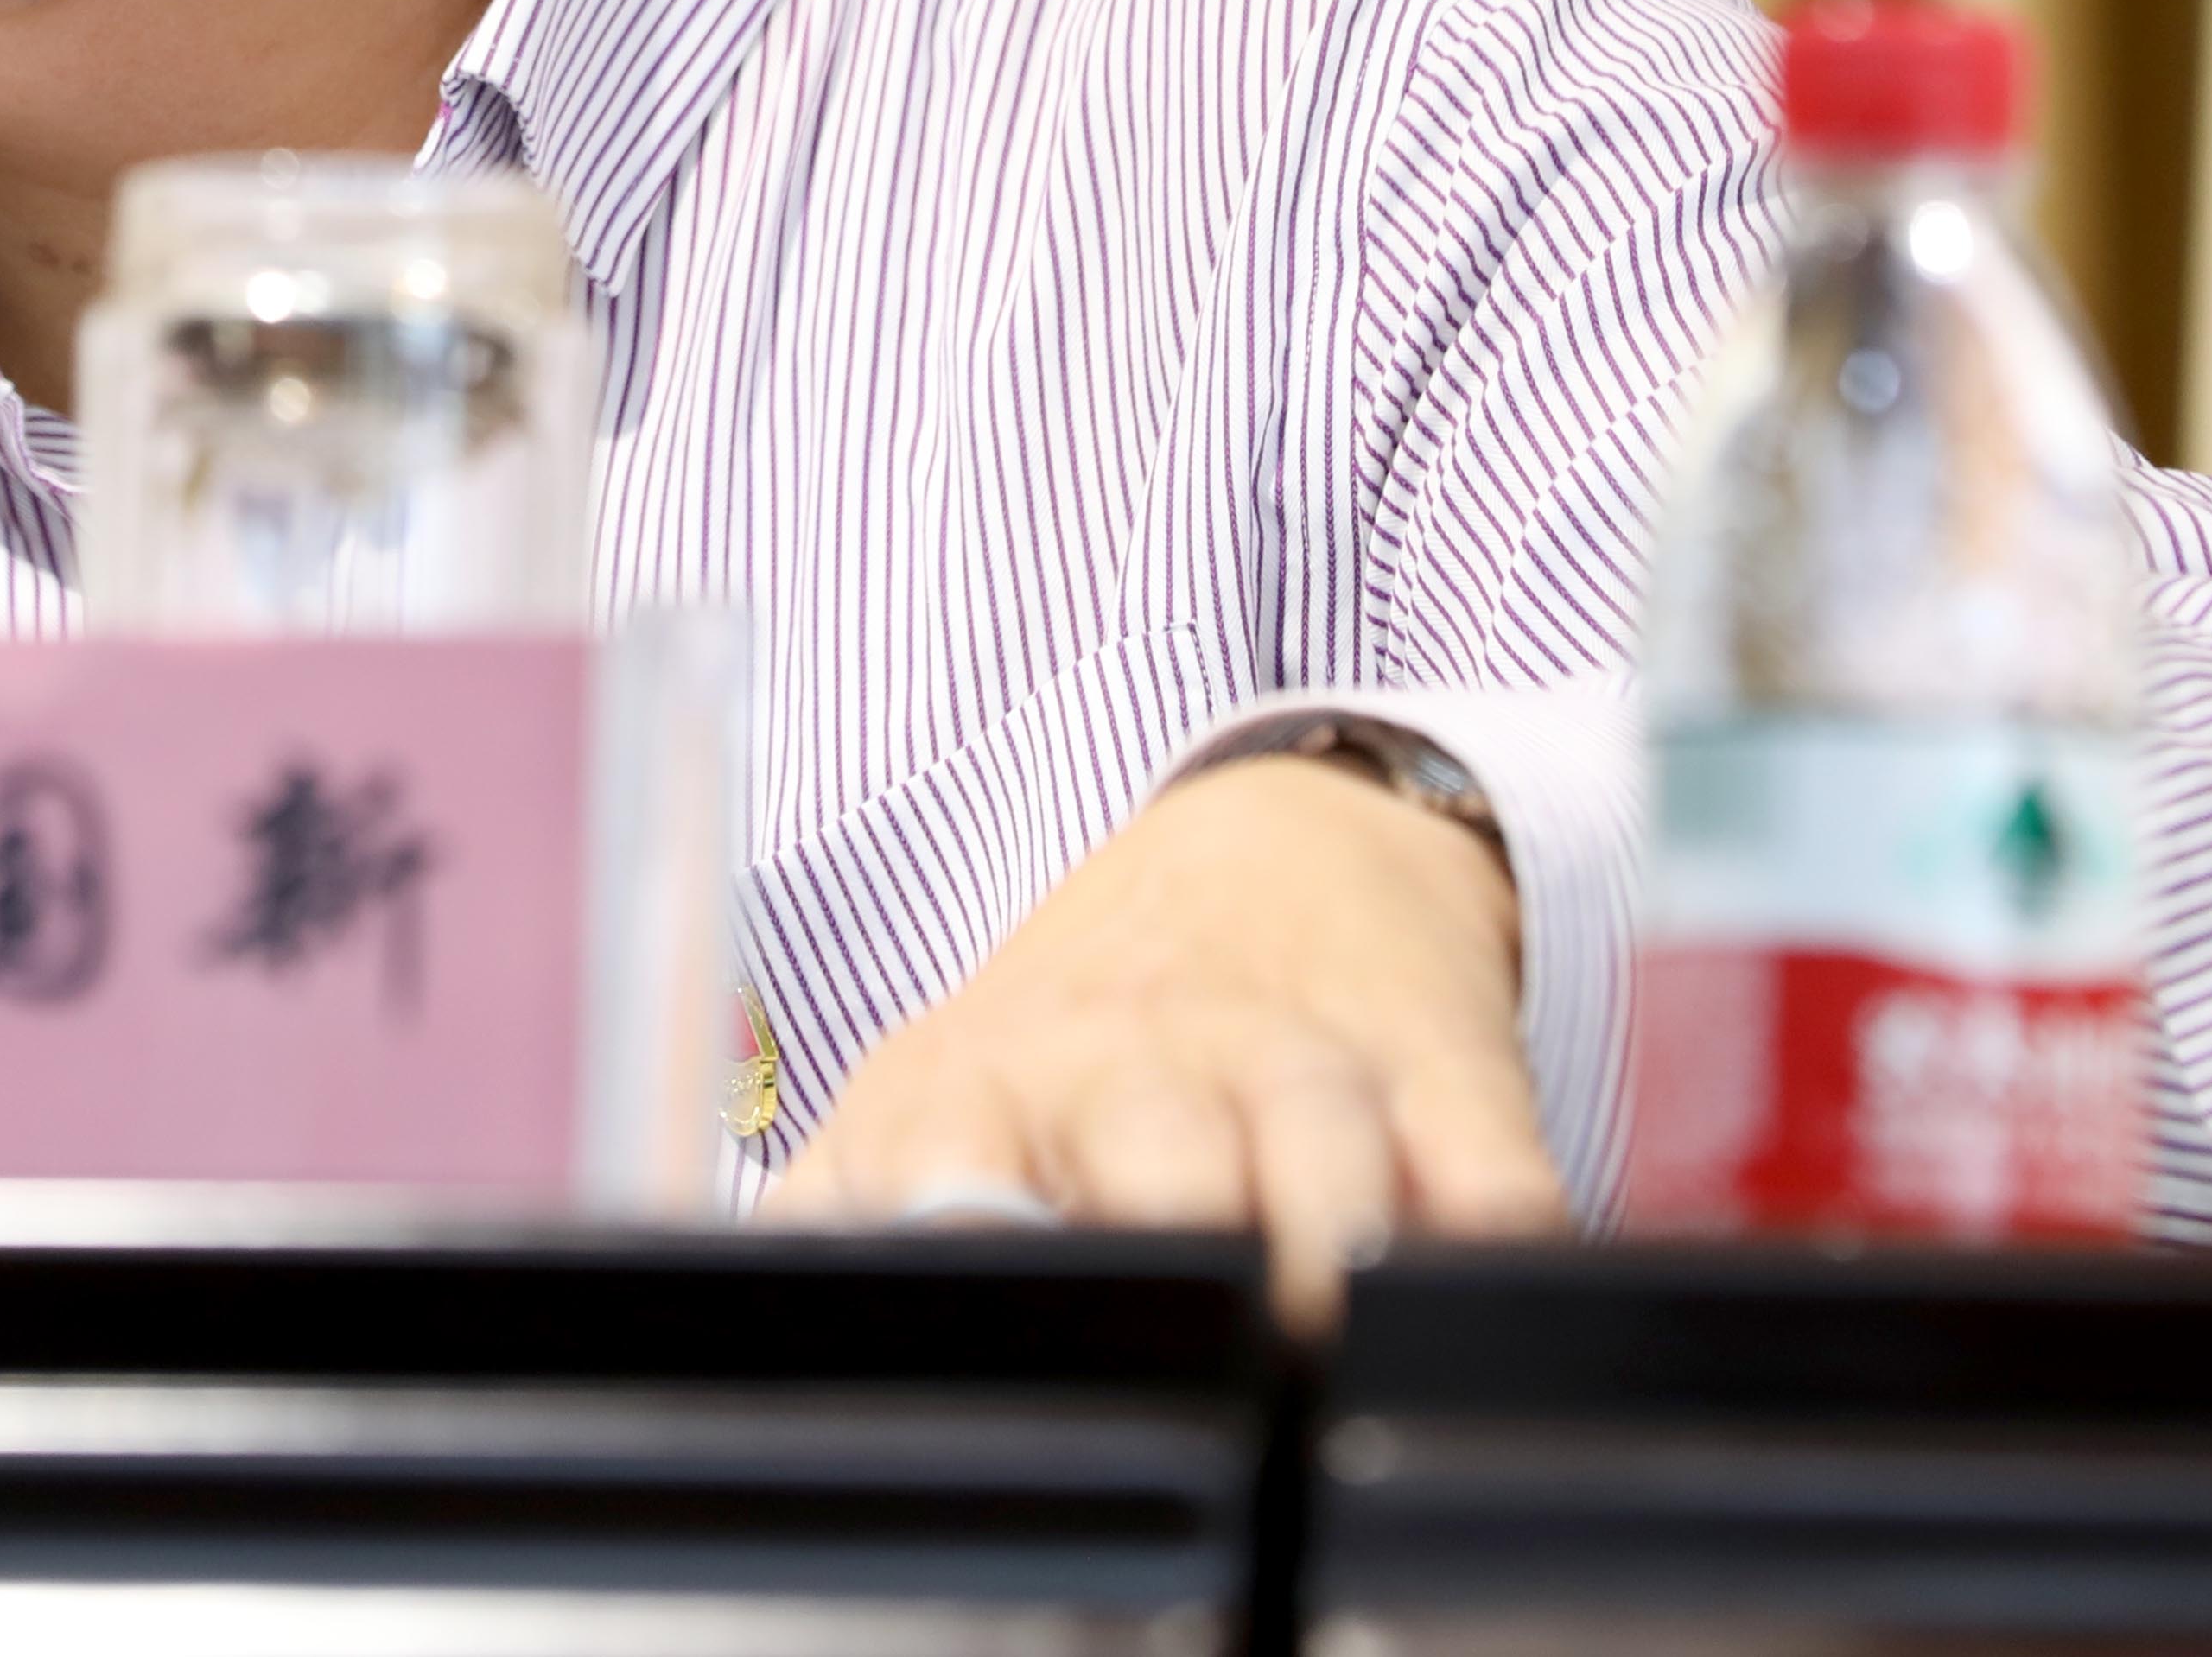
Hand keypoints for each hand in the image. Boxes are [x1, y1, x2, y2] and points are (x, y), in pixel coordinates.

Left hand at [761, 753, 1564, 1326]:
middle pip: (1154, 1162)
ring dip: (1326, 1252)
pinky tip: (1466, 1297)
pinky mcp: (1445, 1068)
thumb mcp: (925, 1101)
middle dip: (1165, 1251)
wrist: (1273, 847)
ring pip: (1323, 1151)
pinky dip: (1493, 1244)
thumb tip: (718, 1326)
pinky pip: (1491, 1171)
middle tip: (1172, 1365)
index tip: (979, 1303)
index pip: (943, 1180)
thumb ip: (838, 1219)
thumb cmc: (1077, 1025)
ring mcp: (1297, 1058)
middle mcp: (1135, 1064)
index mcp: (979, 1088)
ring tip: (1314, 1335)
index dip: (961, 1240)